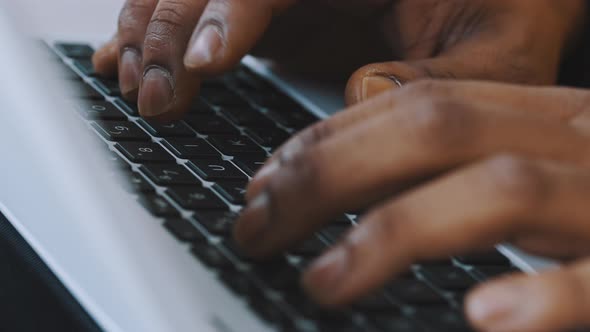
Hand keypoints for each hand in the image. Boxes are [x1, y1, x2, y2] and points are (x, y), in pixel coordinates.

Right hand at [91, 0, 584, 119]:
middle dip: (171, 30)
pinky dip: (156, 30)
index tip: (200, 66)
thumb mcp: (501, 49)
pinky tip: (129, 55)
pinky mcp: (271, 6)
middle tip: (155, 95)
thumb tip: (361, 92)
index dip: (227, 8)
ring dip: (149, 28)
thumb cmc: (504, 14)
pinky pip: (200, 7)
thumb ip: (443, 76)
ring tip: (130, 79)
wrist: (494, 1)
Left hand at [234, 80, 589, 331]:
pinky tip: (483, 316)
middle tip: (256, 228)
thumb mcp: (535, 166)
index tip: (263, 185)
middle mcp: (576, 141)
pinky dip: (548, 297)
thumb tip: (358, 188)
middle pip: (435, 128)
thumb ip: (458, 167)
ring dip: (395, 233)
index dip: (326, 141)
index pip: (413, 104)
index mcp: (541, 116)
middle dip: (328, 175)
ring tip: (320, 281)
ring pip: (498, 189)